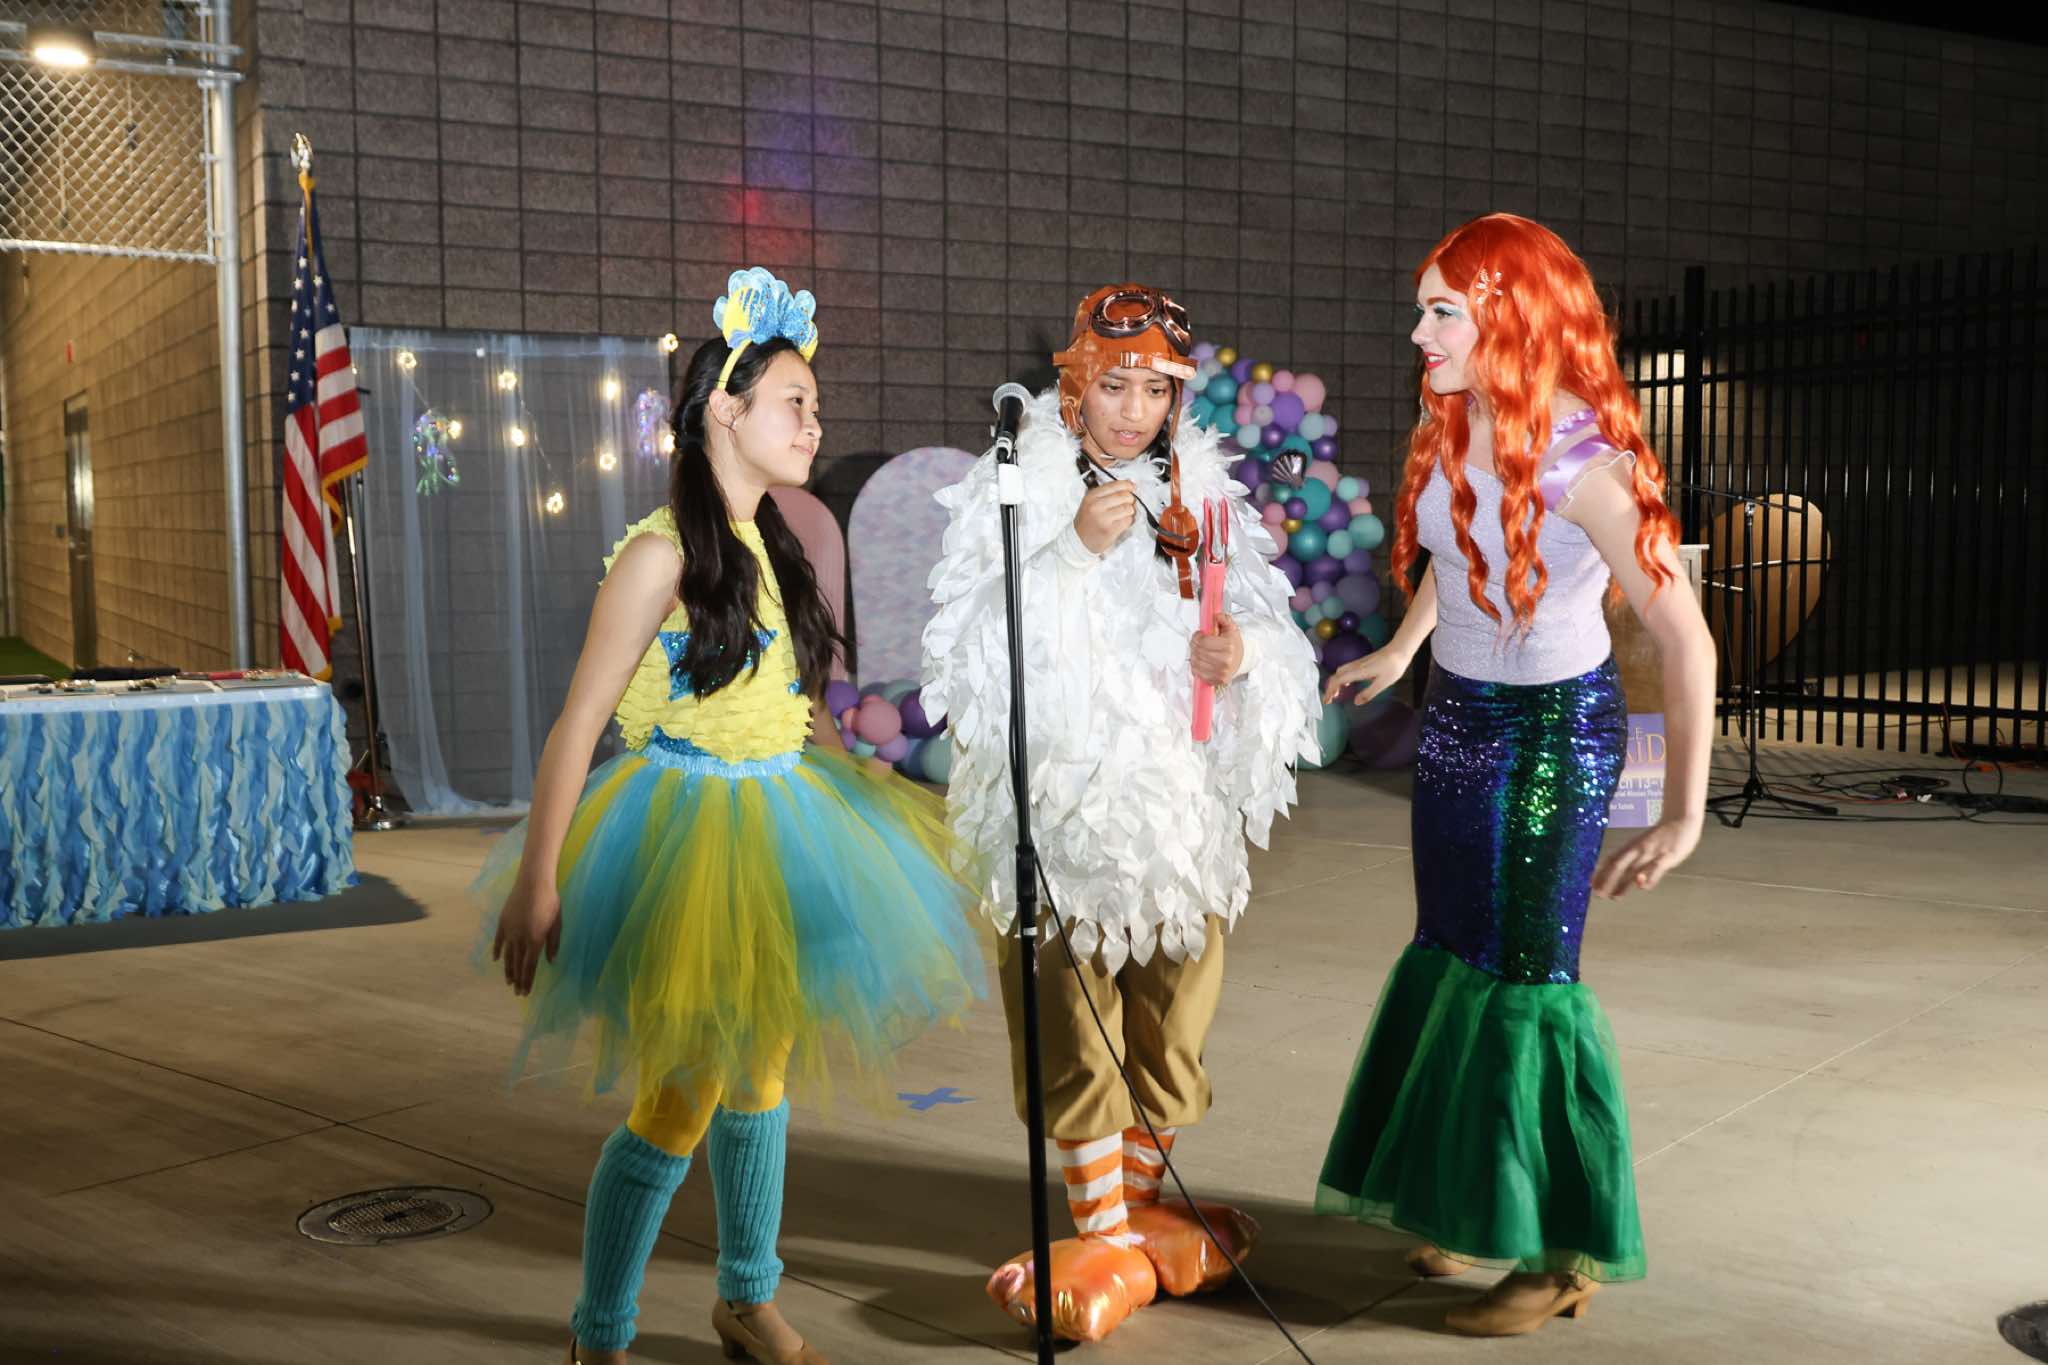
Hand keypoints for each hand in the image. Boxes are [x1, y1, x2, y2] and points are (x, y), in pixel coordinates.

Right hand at [492, 875, 562, 996]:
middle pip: (517, 964)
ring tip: (508, 982)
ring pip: (507, 955)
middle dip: (518, 979)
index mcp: (535, 940)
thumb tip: (551, 962)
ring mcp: (509, 931)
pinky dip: (498, 951)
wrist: (533, 883)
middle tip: (517, 992)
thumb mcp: (557, 924)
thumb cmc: (550, 902)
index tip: (524, 992)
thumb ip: (553, 944)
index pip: (529, 966)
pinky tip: (497, 960)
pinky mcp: (503, 922)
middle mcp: (520, 939)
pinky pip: (499, 940)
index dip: (527, 980)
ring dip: (508, 970)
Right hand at [1073, 481, 1137, 554]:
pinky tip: (1123, 522)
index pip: (1115, 485)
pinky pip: (1128, 521)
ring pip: (1128, 508)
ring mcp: (1103, 519)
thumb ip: (1106, 493)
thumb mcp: (1090, 502)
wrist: (1079, 540)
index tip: (1132, 487)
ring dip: (1130, 511)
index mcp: (1092, 496)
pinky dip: (1129, 521)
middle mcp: (1096, 506)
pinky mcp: (1110, 530)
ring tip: (1125, 514)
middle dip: (1130, 499)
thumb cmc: (1087, 520)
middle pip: (1124, 496)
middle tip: (1128, 503)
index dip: (1127, 485)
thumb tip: (1129, 485)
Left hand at [1191, 613, 1243, 685]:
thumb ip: (1223, 619)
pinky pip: (1197, 673)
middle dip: (1195, 645)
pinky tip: (1202, 661)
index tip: (1200, 635)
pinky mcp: (1216, 680)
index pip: (1202, 642)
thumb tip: (1216, 616)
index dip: (1197, 636)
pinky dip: (1196, 666)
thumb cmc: (1234, 645)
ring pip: (1195, 662)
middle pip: (1197, 651)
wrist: (1241, 660)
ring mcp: (1221, 672)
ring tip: (1200, 651)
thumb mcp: (1231, 629)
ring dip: (1194, 655)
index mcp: (1228, 647)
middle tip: (1198, 642)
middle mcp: (1225, 661)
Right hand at [1323, 645, 1412, 705]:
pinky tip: (1347, 684)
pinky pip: (1347, 670)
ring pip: (1340, 672)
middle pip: (1336, 675)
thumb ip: (1368, 693)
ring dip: (1336, 682)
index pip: (1338, 680)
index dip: (1330, 691)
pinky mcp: (1362, 662)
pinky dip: (1342, 678)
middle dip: (1330, 687)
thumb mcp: (1382, 683)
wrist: (1399, 650)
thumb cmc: (1393, 667)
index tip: (1327, 701)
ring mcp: (1358, 663)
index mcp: (1359, 671)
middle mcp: (1355, 666)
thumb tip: (1356, 702)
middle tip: (1330, 699)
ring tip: (1337, 694)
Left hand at [1592, 817, 1701, 898]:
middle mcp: (1638, 850)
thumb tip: (1629, 880)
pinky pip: (1656, 867)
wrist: (1681, 818)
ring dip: (1622, 883)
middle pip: (1618, 865)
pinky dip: (1648, 877)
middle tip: (1598, 895)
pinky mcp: (1668, 856)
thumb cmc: (1662, 835)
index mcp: (1631, 847)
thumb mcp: (1644, 845)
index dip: (1600, 872)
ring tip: (1613, 897)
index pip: (1611, 860)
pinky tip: (1641, 887)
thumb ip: (1636, 860)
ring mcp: (1652, 852)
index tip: (1591, 885)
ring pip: (1634, 868)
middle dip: (1607, 881)